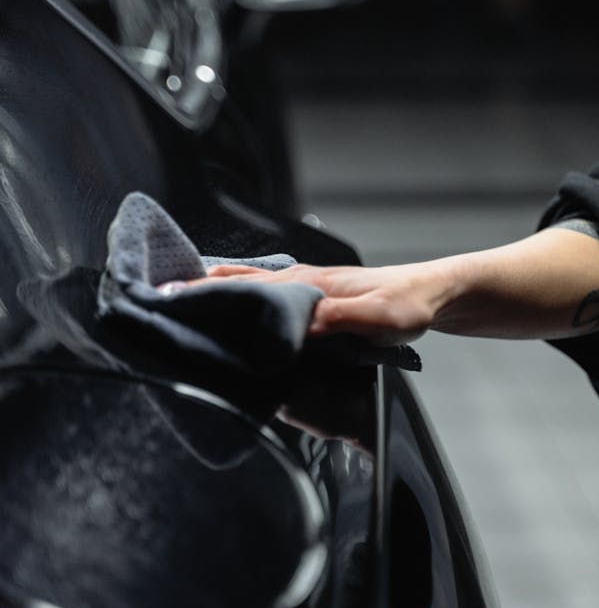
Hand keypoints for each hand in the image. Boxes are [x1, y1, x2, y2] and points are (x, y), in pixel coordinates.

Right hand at [176, 260, 455, 344]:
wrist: (435, 293)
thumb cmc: (409, 305)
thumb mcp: (379, 318)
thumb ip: (337, 320)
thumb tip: (292, 326)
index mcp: (306, 285)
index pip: (243, 286)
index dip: (203, 293)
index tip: (165, 300)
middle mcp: (297, 282)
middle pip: (233, 280)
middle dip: (194, 290)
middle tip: (153, 303)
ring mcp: (303, 289)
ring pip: (244, 285)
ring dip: (211, 292)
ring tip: (174, 304)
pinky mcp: (312, 300)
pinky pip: (262, 295)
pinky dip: (235, 297)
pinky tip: (226, 311)